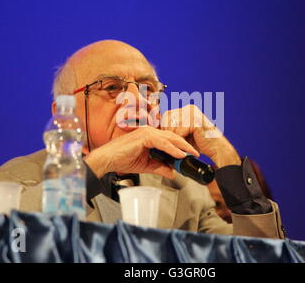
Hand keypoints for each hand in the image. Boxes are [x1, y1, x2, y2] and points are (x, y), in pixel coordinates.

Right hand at [84, 126, 199, 178]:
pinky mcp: (144, 137)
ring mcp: (147, 132)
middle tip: (196, 153)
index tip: (191, 154)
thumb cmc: (121, 160)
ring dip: (182, 146)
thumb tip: (172, 173)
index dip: (182, 146)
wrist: (108, 160)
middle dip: (186, 145)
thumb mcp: (146, 166)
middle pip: (173, 136)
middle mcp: (150, 131)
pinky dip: (172, 149)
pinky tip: (179, 155)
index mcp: (150, 136)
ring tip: (191, 153)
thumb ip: (159, 167)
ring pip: (170, 138)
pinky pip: (162, 142)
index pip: (170, 139)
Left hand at [160, 105, 240, 167]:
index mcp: (186, 109)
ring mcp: (192, 113)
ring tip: (187, 141)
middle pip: (166, 120)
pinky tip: (191, 141)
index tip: (169, 136)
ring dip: (176, 137)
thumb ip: (172, 128)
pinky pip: (179, 132)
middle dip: (170, 133)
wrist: (216, 149)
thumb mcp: (182, 133)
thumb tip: (155, 124)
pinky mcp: (195, 120)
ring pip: (171, 127)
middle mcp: (189, 108)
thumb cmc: (200, 143)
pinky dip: (182, 140)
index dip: (165, 128)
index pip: (165, 115)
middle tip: (181, 140)